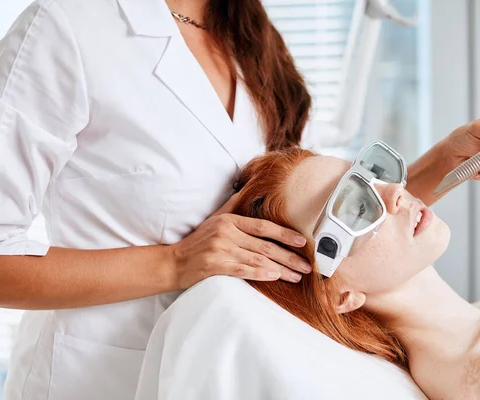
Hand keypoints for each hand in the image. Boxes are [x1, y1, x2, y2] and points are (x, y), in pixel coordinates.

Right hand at [167, 193, 311, 289]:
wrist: (172, 262)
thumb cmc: (196, 242)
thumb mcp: (214, 219)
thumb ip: (232, 205)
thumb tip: (246, 188)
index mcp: (229, 221)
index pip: (263, 227)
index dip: (285, 234)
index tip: (303, 242)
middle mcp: (227, 233)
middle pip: (265, 245)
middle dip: (290, 257)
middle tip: (307, 266)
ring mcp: (221, 249)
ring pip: (258, 259)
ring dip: (281, 269)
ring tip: (297, 276)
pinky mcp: (215, 265)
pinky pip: (243, 270)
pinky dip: (260, 274)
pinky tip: (275, 277)